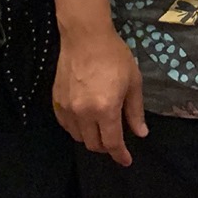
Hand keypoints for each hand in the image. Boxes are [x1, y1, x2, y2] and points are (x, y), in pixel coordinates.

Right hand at [52, 26, 146, 165]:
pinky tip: (85, 120)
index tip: (126, 160)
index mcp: (105, 109)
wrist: (85, 37)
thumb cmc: (114, 56)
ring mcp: (68, 108)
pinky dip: (76, 129)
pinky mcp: (57, 101)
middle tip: (116, 140)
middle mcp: (84, 113)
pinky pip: (66, 125)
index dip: (120, 155)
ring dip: (91, 138)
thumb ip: (135, 111)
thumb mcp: (133, 82)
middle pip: (94, 144)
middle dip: (107, 147)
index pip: (112, 143)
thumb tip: (140, 134)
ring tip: (101, 128)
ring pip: (78, 137)